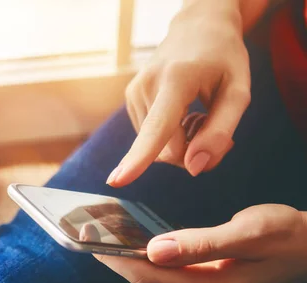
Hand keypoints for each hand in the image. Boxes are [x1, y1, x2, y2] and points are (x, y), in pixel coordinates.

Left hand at [93, 204, 306, 282]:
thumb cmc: (287, 235)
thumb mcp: (249, 233)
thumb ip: (201, 243)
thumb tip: (154, 249)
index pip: (146, 275)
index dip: (113, 258)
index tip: (86, 239)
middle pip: (144, 278)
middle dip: (113, 257)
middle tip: (84, 232)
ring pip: (152, 275)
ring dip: (126, 255)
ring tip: (100, 233)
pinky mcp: (205, 281)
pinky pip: (165, 270)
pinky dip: (145, 254)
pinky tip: (132, 239)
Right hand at [107, 0, 249, 186]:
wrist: (197, 28)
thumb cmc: (223, 59)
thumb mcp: (238, 92)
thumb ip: (220, 132)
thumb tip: (193, 168)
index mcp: (176, 80)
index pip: (158, 128)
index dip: (140, 158)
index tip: (116, 181)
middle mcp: (146, 86)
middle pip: (166, 150)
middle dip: (193, 153)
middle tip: (219, 132)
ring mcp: (134, 92)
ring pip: (157, 148)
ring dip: (183, 143)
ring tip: (199, 114)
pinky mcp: (130, 99)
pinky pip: (151, 138)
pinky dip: (170, 136)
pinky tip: (182, 113)